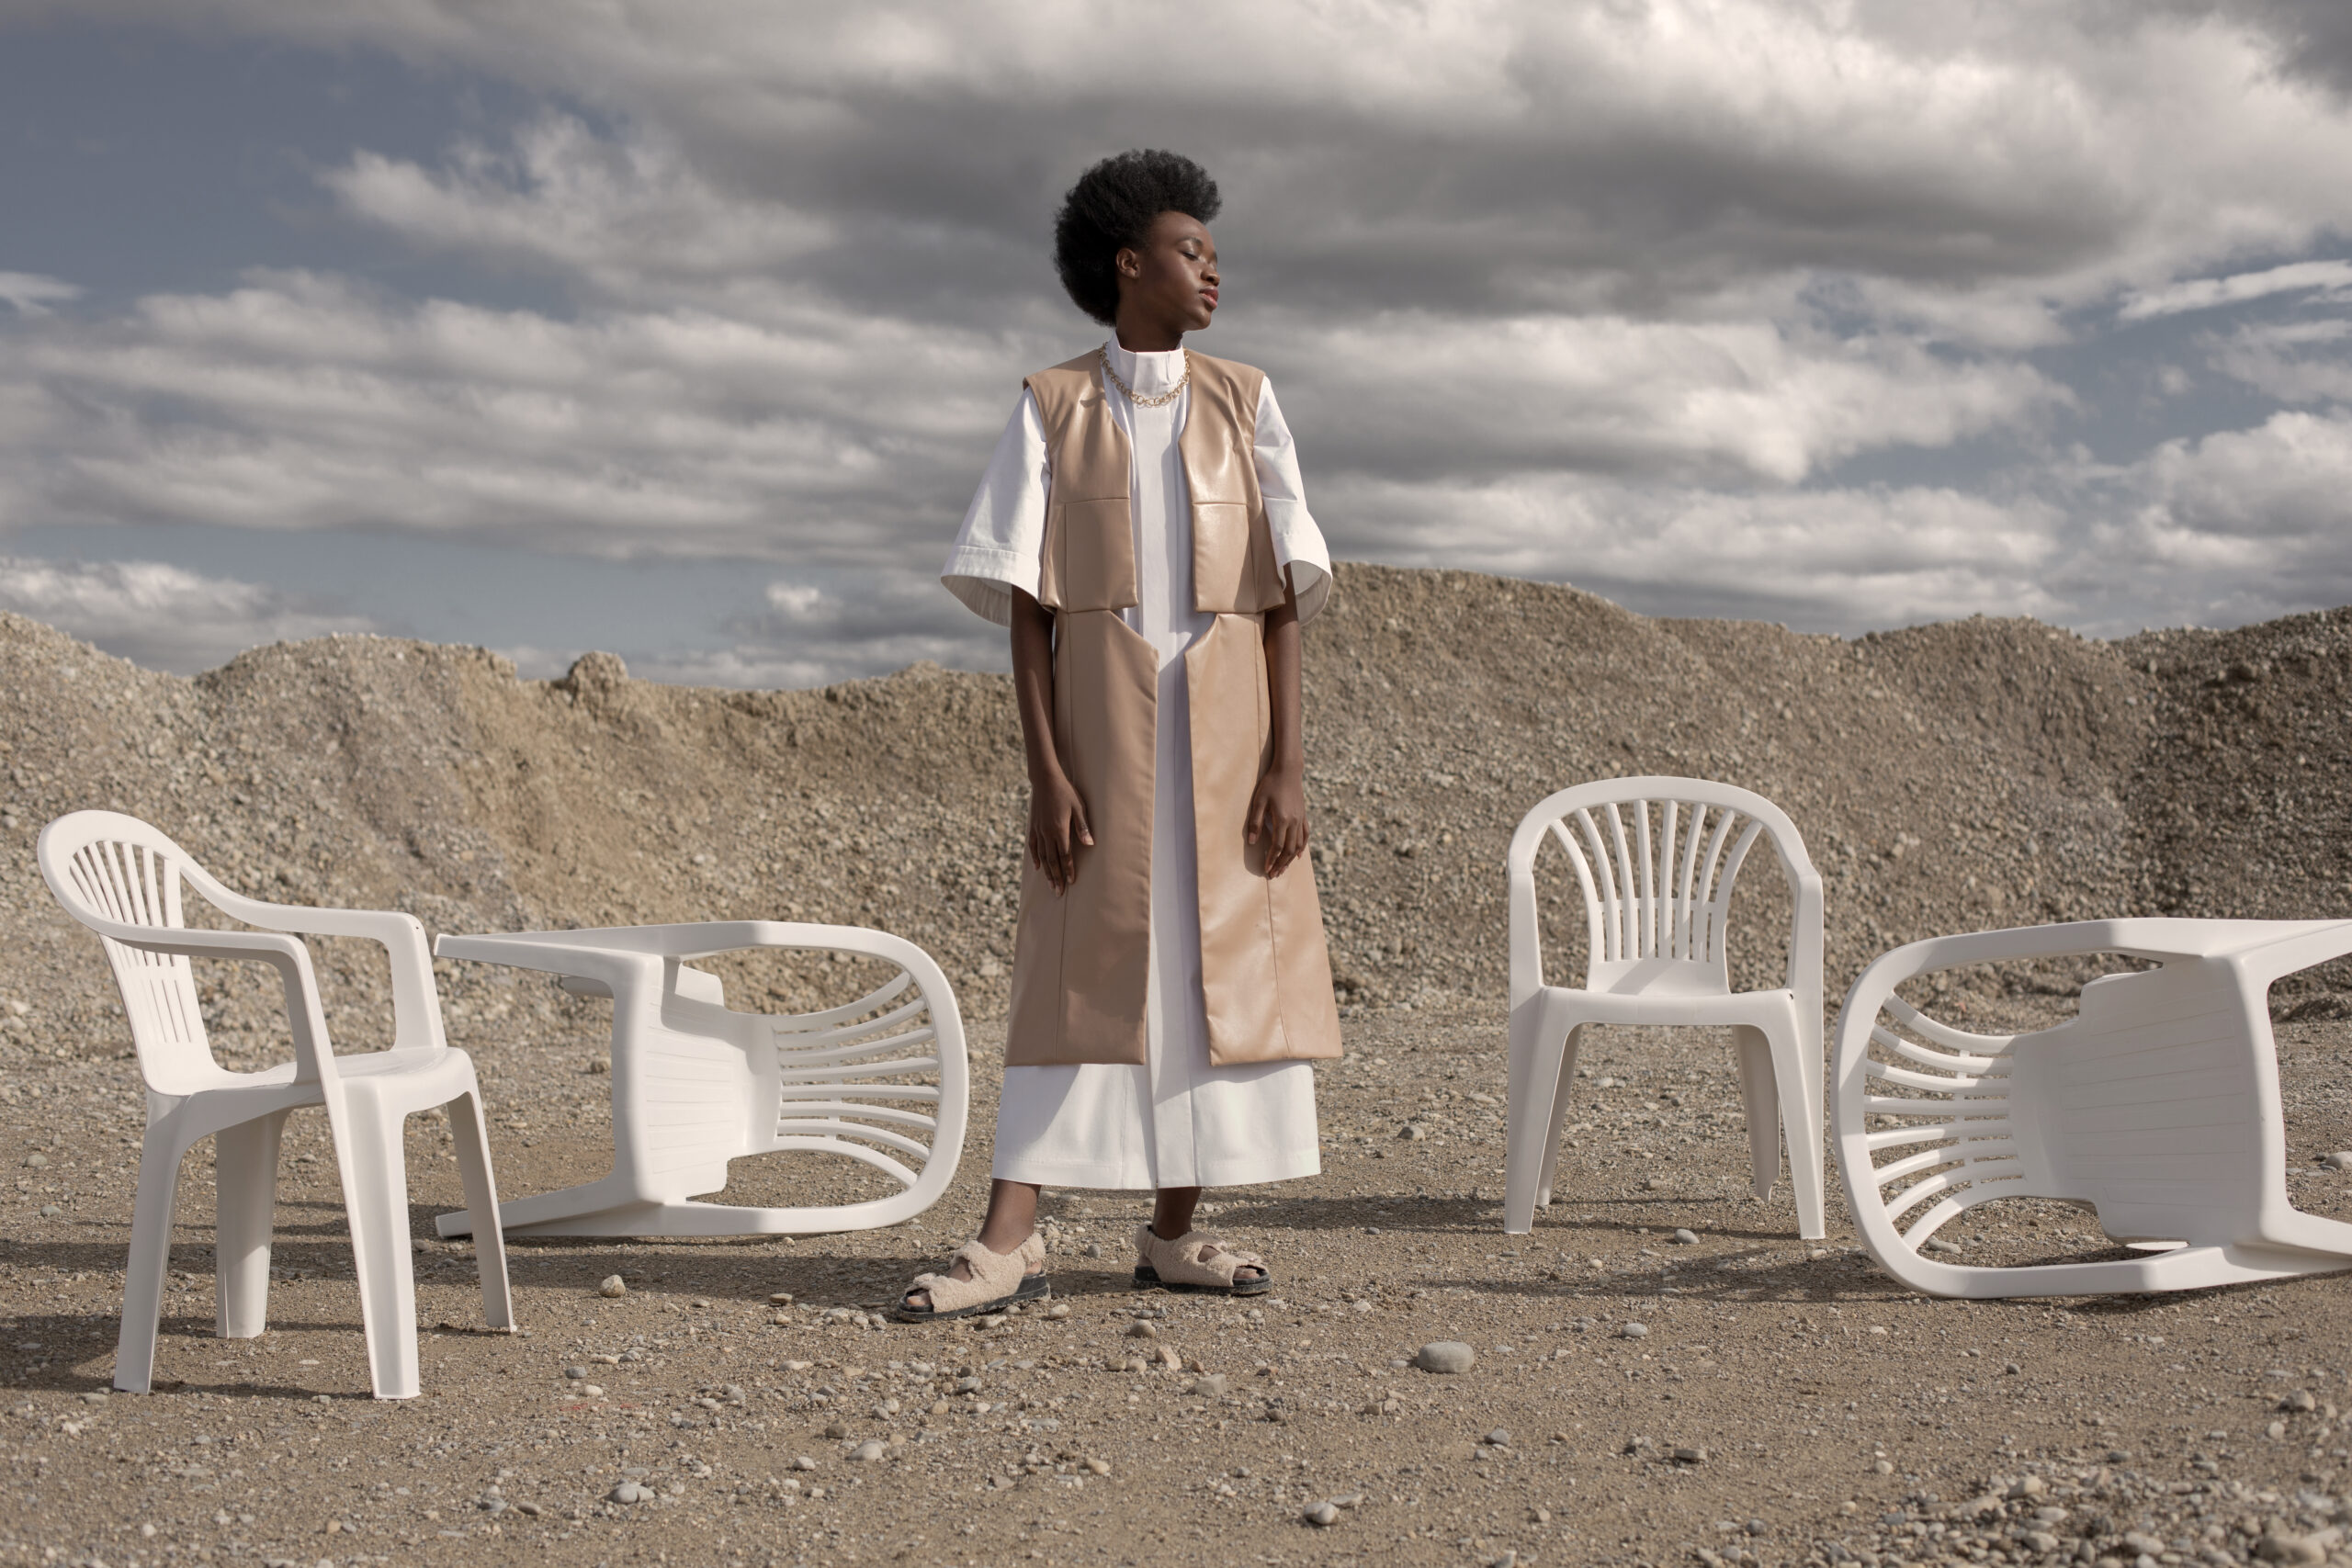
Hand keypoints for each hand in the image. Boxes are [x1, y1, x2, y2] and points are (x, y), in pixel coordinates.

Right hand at [1027, 771, 1092, 893]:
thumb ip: (1083, 827)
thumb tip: (1090, 844)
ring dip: (1047, 872)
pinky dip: (1035, 858)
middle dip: (1056, 877)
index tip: (1071, 883)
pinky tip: (1037, 867)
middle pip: (1052, 860)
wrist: (1045, 779)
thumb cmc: (1065, 792)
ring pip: (1042, 856)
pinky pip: (1033, 846)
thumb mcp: (1079, 807)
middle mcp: (1047, 833)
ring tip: (1050, 885)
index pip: (1065, 855)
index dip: (1068, 870)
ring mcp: (1038, 830)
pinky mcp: (1033, 826)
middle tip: (1059, 893)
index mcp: (1059, 830)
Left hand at [1245, 763, 1308, 878]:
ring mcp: (1300, 819)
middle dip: (1281, 864)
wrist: (1288, 770)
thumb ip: (1255, 822)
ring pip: (1298, 845)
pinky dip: (1302, 847)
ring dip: (1290, 859)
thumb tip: (1252, 842)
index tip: (1266, 869)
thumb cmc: (1270, 784)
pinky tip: (1299, 855)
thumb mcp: (1258, 801)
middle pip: (1289, 849)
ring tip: (1283, 869)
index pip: (1277, 846)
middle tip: (1274, 875)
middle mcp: (1294, 821)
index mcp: (1282, 819)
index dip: (1271, 859)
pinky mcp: (1303, 815)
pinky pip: (1305, 835)